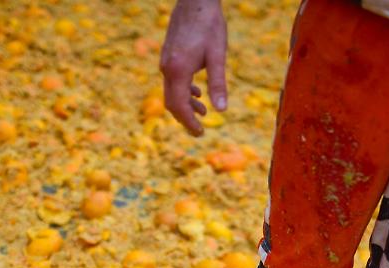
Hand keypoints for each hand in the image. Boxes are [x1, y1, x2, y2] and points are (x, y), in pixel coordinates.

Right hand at [160, 0, 226, 135]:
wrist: (195, 0)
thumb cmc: (209, 25)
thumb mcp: (217, 55)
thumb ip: (218, 84)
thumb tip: (222, 110)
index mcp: (177, 70)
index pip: (178, 105)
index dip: (188, 122)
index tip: (200, 133)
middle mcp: (167, 68)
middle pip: (171, 102)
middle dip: (185, 118)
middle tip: (200, 130)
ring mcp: (165, 61)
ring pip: (171, 92)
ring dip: (186, 105)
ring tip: (204, 112)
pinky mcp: (168, 56)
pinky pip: (172, 81)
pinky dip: (183, 92)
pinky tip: (197, 93)